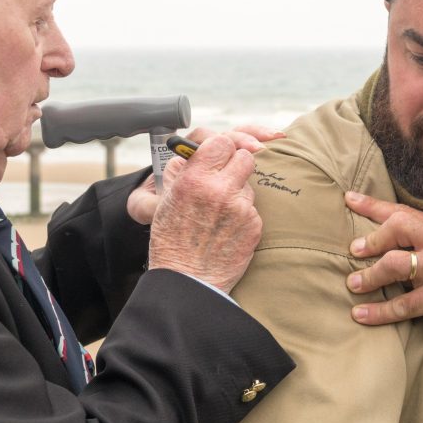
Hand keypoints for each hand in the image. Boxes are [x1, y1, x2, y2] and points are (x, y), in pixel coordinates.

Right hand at [126, 124, 284, 224]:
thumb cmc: (172, 239)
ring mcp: (241, 208)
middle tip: (226, 179)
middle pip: (245, 157)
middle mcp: (220, 190)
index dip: (221, 149)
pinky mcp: (254, 225)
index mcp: (195, 179)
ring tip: (220, 215)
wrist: (187, 280)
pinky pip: (253, 209)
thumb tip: (197, 150)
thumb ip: (185, 171)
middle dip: (237, 165)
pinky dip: (244, 216)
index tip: (218, 157)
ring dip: (238, 194)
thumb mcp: (168, 199)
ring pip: (249, 185)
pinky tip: (228, 230)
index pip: (222, 141)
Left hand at [343, 191, 422, 337]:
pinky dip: (377, 311)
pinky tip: (360, 314)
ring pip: (394, 265)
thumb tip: (388, 236)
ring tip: (353, 284)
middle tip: (353, 249)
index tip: (349, 199)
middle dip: (372, 239)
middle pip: (398, 228)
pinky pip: (401, 304)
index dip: (373, 205)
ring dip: (369, 275)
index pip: (404, 211)